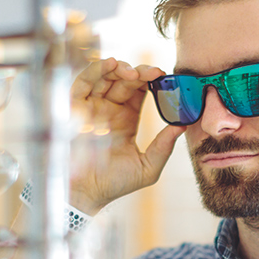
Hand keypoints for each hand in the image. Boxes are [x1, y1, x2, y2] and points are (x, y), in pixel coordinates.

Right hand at [69, 58, 185, 213]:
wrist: (87, 194)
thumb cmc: (115, 183)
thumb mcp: (148, 166)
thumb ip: (164, 146)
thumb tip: (183, 125)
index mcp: (126, 118)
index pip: (140, 90)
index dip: (151, 80)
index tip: (163, 77)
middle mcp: (109, 108)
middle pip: (124, 79)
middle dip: (139, 72)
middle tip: (152, 73)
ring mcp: (91, 106)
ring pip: (105, 76)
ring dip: (119, 68)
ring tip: (132, 72)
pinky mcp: (74, 107)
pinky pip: (83, 82)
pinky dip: (95, 69)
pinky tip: (110, 64)